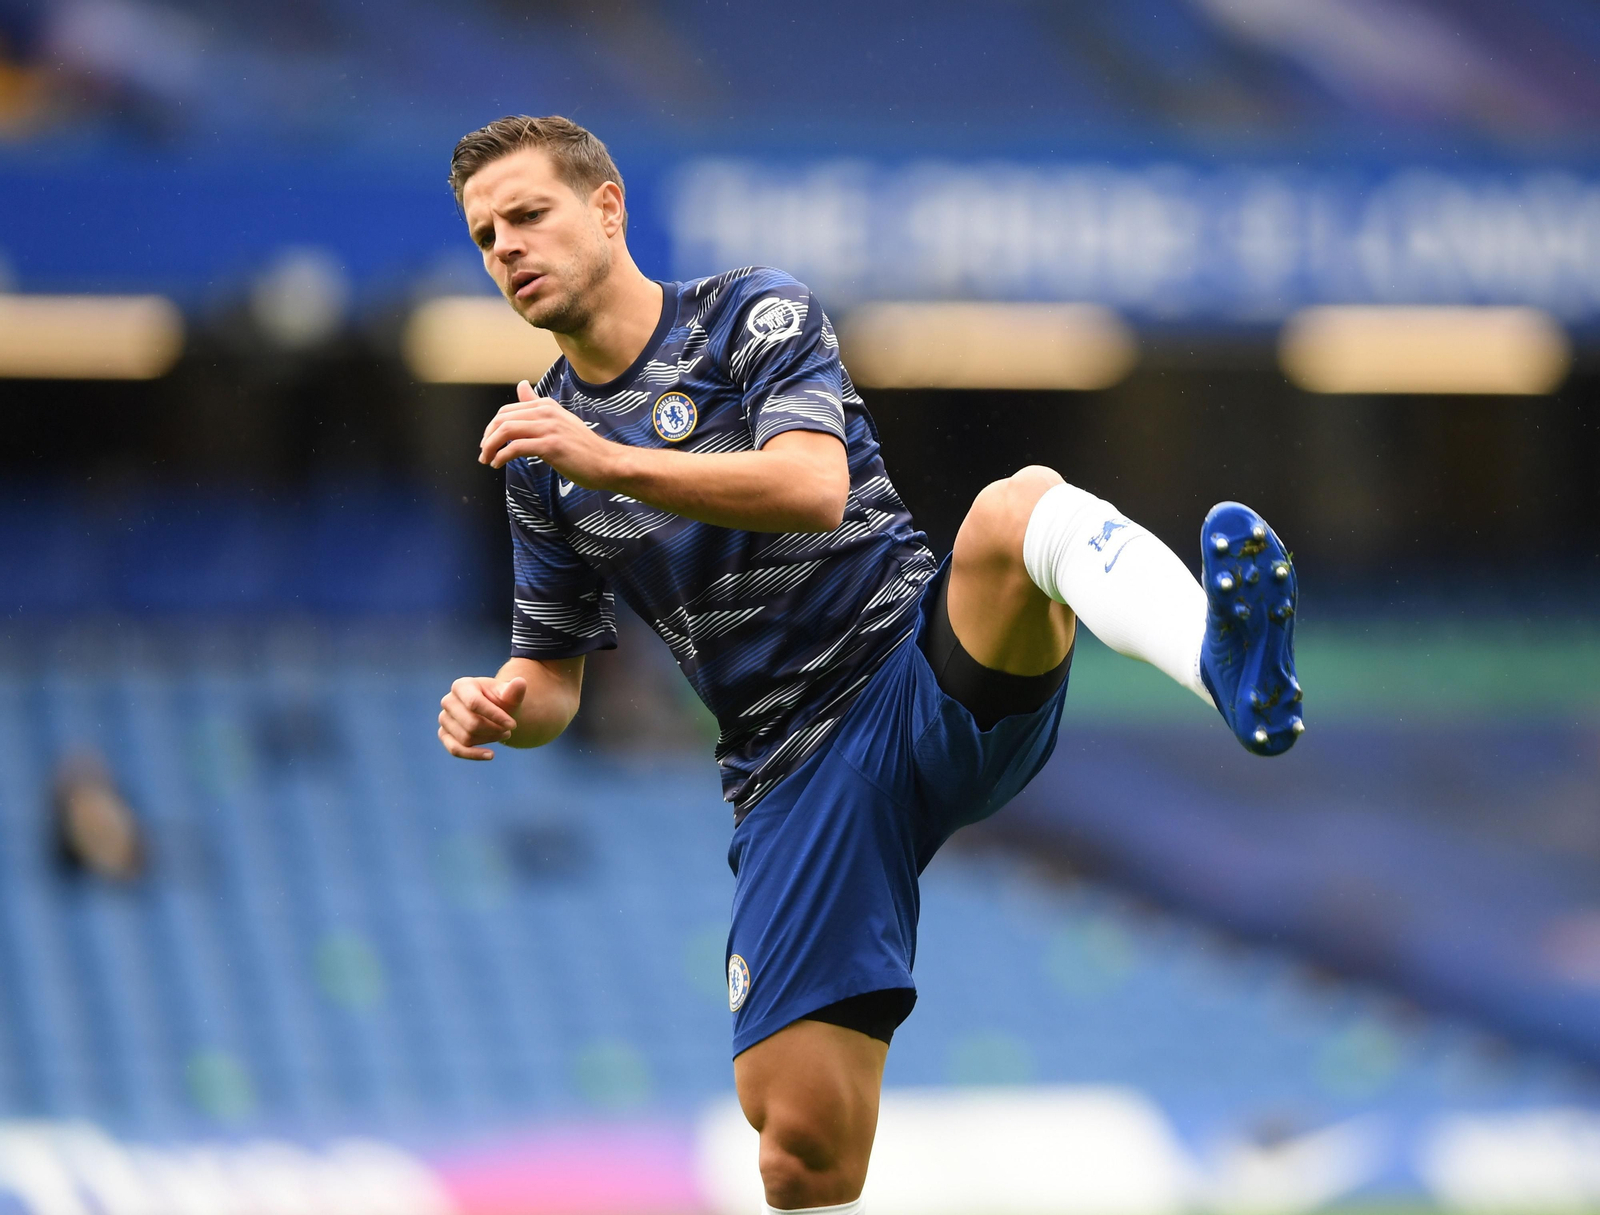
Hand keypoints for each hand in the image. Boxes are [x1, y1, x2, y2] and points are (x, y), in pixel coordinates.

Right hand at [438, 675, 526, 759]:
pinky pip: (455, 749)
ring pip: (466, 738)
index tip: (513, 725)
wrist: (495, 711)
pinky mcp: (444, 734)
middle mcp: (448, 701)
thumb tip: (520, 683)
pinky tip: (490, 755)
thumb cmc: (501, 701)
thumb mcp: (509, 695)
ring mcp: (444, 718)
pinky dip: (473, 755)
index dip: (495, 716)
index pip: (474, 703)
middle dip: (494, 730)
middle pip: (471, 724)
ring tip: (503, 734)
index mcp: (461, 686)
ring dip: (489, 739)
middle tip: (509, 730)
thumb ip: (514, 691)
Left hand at [479, 380, 621, 482]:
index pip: (507, 410)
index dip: (492, 427)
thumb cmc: (584, 446)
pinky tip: (499, 464)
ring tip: (487, 460)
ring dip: (490, 447)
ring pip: (505, 431)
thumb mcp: (559, 420)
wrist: (607, 462)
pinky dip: (501, 456)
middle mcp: (546, 412)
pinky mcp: (550, 445)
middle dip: (487, 437)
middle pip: (502, 419)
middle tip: (484, 453)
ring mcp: (548, 428)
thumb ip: (537, 404)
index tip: (488, 443)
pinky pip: (515, 447)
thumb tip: (521, 385)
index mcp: (546, 405)